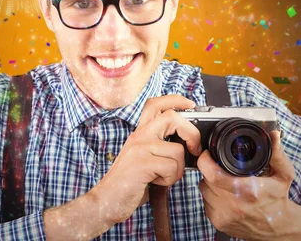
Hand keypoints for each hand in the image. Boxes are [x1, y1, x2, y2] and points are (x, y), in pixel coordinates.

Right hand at [91, 95, 200, 225]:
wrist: (106, 200)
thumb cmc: (129, 182)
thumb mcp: (144, 157)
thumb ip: (160, 146)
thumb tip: (188, 144)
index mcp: (140, 133)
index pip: (155, 104)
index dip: (176, 100)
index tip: (190, 105)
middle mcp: (139, 135)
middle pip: (172, 117)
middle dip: (191, 133)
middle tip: (194, 149)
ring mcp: (139, 147)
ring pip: (178, 150)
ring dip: (178, 169)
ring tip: (164, 176)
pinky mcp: (142, 163)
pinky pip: (172, 167)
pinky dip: (170, 179)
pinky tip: (156, 182)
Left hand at [197, 130, 298, 240]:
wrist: (279, 227)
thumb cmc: (279, 198)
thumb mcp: (283, 174)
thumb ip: (277, 154)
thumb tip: (273, 135)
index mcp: (247, 192)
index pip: (213, 175)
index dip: (205, 161)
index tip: (208, 154)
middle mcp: (234, 206)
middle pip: (206, 179)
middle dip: (211, 169)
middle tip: (222, 167)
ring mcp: (224, 216)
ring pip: (204, 190)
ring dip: (210, 182)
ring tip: (225, 180)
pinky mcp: (219, 223)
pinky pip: (205, 202)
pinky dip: (211, 196)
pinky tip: (224, 193)